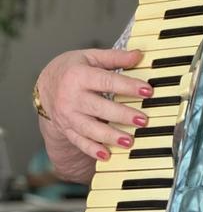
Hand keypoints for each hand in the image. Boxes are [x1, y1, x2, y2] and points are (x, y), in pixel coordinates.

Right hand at [37, 48, 151, 162]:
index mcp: (78, 76)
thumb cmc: (72, 69)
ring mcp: (68, 116)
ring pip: (90, 128)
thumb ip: (115, 57)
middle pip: (99, 107)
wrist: (46, 85)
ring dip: (110, 136)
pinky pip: (80, 142)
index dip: (127, 86)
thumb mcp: (91, 57)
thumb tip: (138, 55)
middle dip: (122, 115)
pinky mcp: (67, 129)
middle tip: (143, 120)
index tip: (147, 91)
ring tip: (129, 141)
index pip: (106, 81)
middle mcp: (71, 97)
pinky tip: (107, 156)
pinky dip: (93, 150)